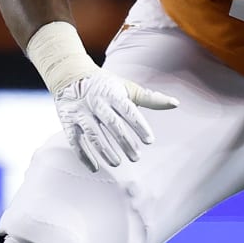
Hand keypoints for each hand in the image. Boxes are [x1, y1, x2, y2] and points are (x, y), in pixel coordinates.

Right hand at [54, 71, 177, 172]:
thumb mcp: (127, 87)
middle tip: (136, 157)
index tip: (149, 141)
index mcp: (113, 94)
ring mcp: (80, 112)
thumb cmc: (106, 84)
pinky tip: (94, 168)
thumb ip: (150, 98)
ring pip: (93, 134)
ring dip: (104, 150)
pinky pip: (74, 140)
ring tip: (117, 163)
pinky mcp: (67, 121)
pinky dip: (83, 155)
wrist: (69, 74)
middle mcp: (96, 102)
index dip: (139, 126)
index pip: (128, 111)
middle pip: (112, 124)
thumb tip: (176, 104)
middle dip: (124, 142)